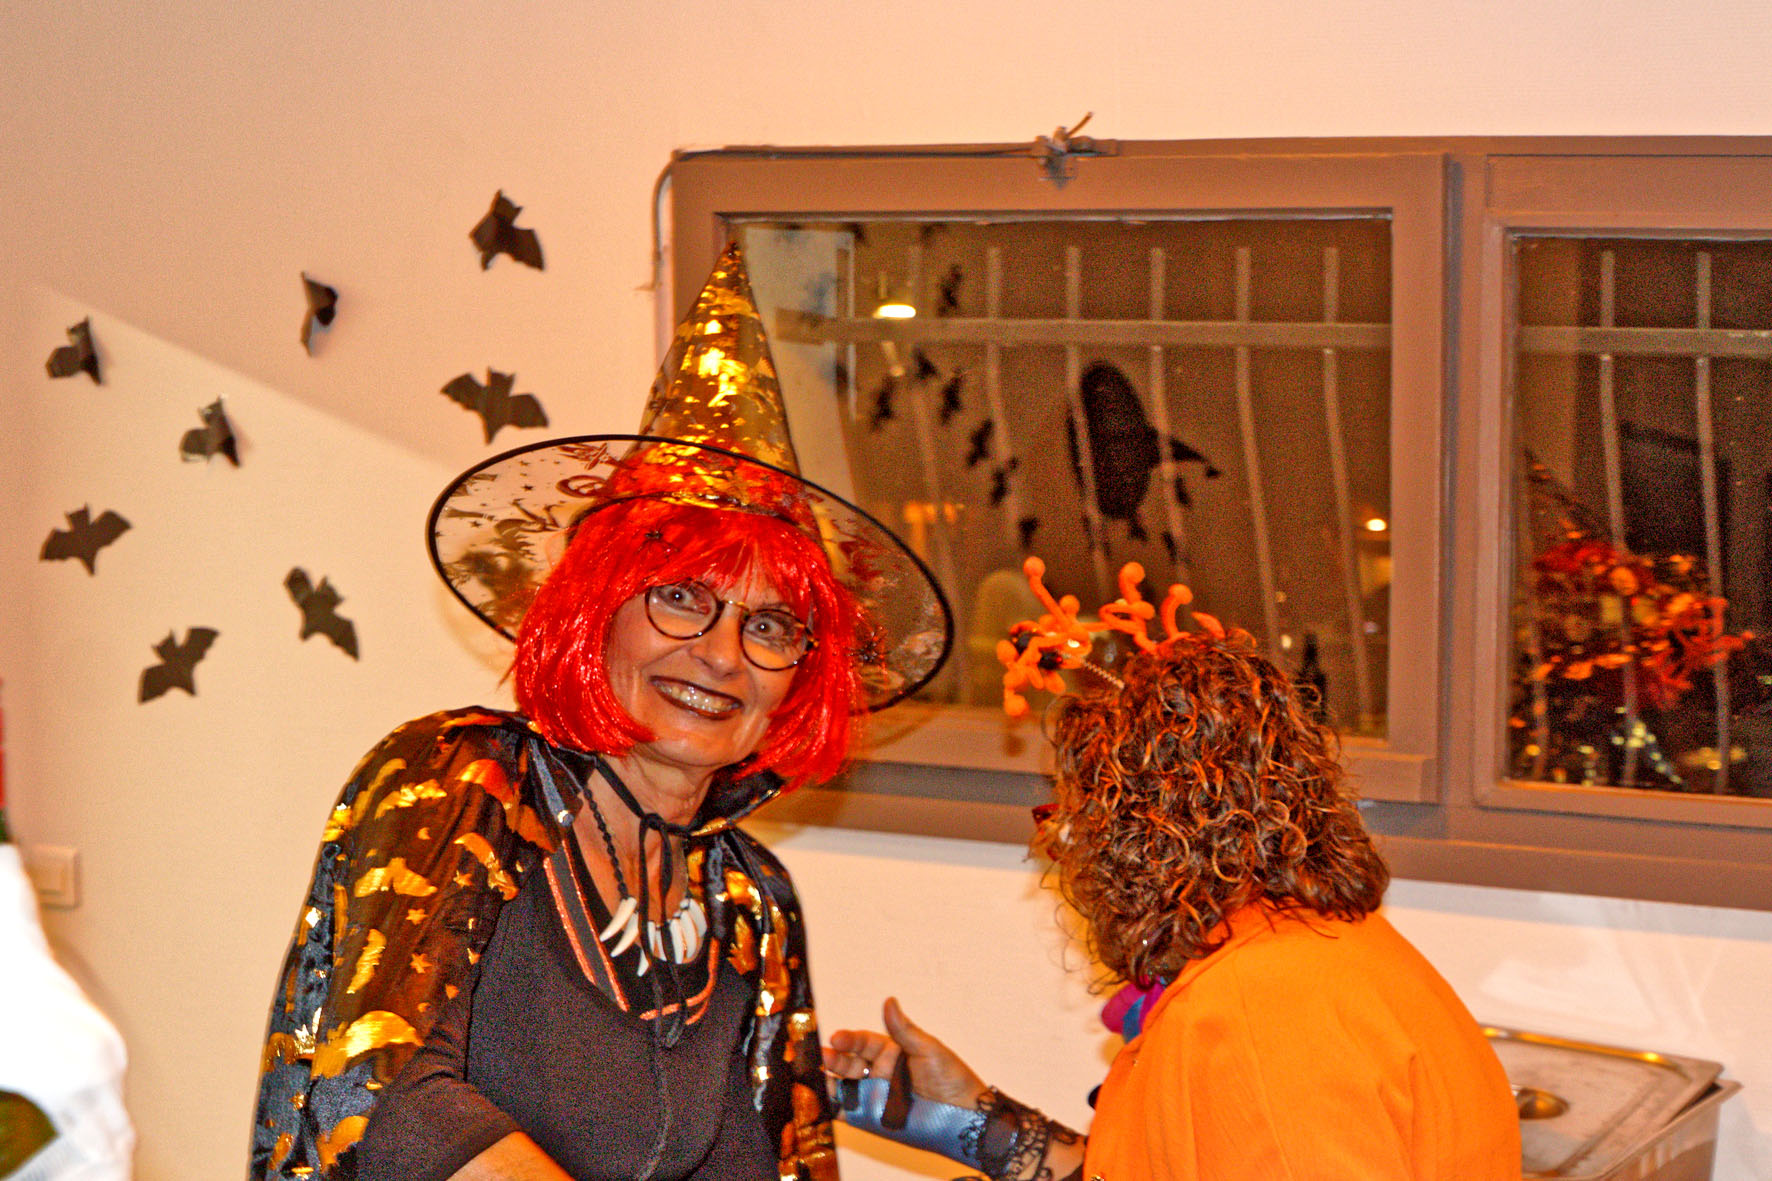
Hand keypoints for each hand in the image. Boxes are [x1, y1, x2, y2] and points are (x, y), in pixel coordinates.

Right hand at [823, 997, 987, 1108]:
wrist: (964, 1116)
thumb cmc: (952, 1079)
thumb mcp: (928, 1049)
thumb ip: (903, 1030)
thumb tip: (889, 1001)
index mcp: (892, 1053)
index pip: (863, 1042)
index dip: (848, 1039)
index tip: (836, 1038)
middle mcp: (880, 1073)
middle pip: (848, 1063)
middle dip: (832, 1059)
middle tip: (820, 1056)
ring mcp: (875, 1096)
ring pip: (844, 1086)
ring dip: (827, 1081)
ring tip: (812, 1077)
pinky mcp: (873, 1118)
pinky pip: (848, 1111)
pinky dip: (832, 1106)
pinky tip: (820, 1101)